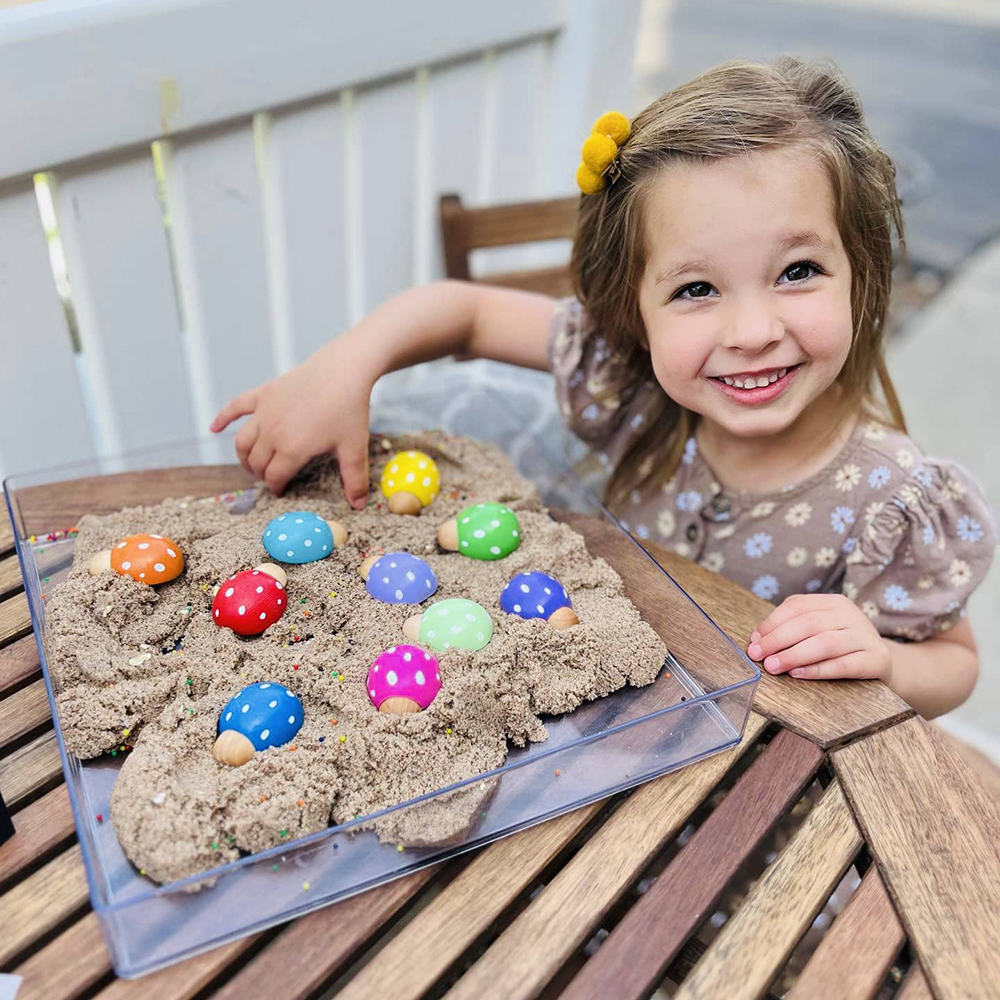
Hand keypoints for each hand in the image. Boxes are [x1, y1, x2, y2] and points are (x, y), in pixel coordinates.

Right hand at [210, 345, 372, 506]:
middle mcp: (272, 432)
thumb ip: (355, 480)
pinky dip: (222, 418)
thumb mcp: (354, 448)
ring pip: (242, 441)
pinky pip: (236, 407)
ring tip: (250, 464)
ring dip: (242, 456)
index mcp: (292, 449)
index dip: (276, 488)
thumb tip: (359, 506)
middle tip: (270, 478)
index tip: (281, 491)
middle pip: (256, 462)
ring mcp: (265, 412)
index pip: (274, 477)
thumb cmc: (350, 408)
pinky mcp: (263, 393)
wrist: (343, 369)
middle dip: (260, 474)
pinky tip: (213, 428)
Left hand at [746, 593, 891, 681]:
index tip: (754, 640)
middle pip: (807, 624)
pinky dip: (817, 670)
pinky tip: (797, 674)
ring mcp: (865, 636)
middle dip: (777, 640)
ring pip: (824, 643)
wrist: (881, 661)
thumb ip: (790, 628)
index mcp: (833, 602)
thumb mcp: (819, 628)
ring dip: (793, 655)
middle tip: (757, 655)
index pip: (797, 606)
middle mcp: (850, 615)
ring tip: (773, 666)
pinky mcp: (876, 659)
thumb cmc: (840, 644)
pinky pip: (842, 665)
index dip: (772, 623)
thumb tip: (756, 639)